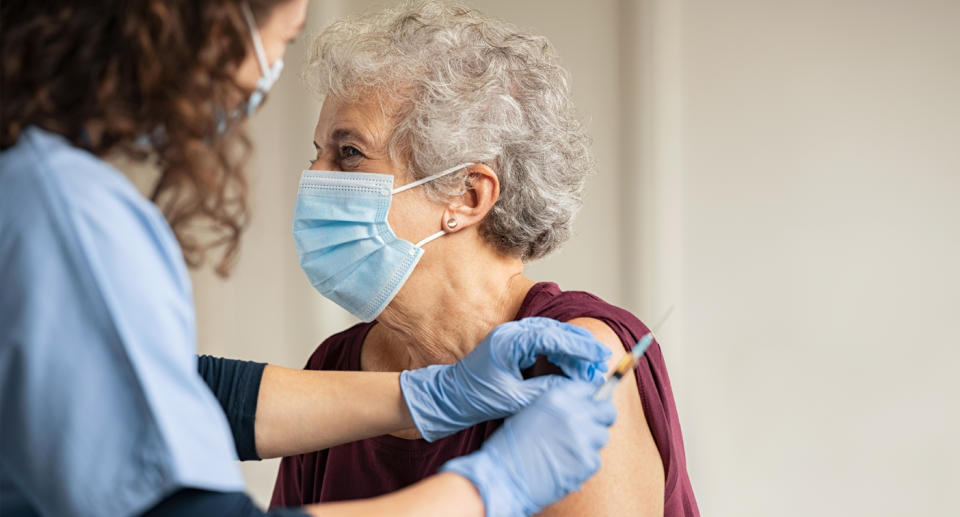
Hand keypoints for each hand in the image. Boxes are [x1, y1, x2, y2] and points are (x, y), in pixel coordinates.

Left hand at [400, 317, 609, 440]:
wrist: (450, 397)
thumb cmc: (476, 398)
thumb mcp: (515, 399)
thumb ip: (546, 390)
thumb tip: (575, 387)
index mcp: (509, 342)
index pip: (552, 337)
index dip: (579, 346)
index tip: (599, 355)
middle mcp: (511, 332)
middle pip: (555, 331)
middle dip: (580, 346)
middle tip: (601, 360)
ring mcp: (511, 335)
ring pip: (551, 334)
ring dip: (571, 348)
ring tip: (591, 364)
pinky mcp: (512, 343)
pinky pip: (542, 341)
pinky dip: (559, 351)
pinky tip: (571, 364)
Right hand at [441, 380, 616, 516]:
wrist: (503, 475)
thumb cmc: (511, 446)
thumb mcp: (532, 411)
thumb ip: (559, 405)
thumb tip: (584, 405)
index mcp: (557, 397)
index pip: (590, 389)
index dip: (593, 398)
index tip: (592, 405)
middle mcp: (574, 414)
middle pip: (607, 410)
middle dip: (601, 418)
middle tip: (591, 427)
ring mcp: (583, 438)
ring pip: (602, 436)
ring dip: (590, 442)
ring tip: (568, 450)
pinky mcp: (587, 462)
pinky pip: (596, 459)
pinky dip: (584, 463)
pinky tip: (565, 464)